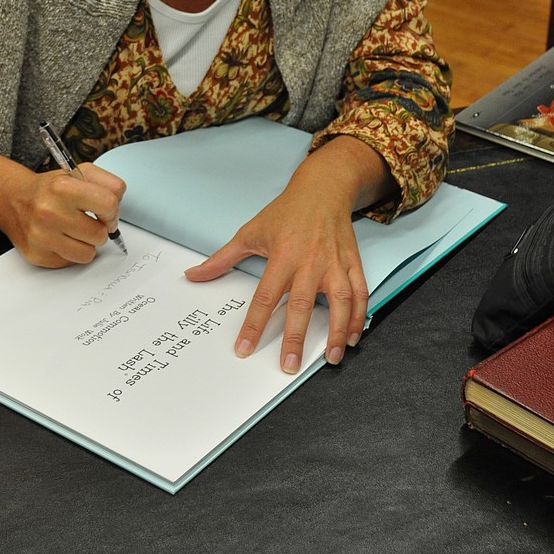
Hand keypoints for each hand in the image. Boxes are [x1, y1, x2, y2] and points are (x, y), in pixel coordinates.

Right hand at [6, 162, 125, 266]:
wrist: (14, 199)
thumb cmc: (51, 188)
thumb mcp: (80, 172)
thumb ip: (108, 184)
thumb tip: (117, 210)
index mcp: (63, 187)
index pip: (109, 204)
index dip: (112, 210)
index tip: (106, 211)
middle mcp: (50, 212)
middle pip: (100, 234)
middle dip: (99, 229)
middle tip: (88, 221)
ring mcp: (42, 236)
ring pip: (88, 253)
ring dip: (87, 243)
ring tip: (75, 230)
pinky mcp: (37, 255)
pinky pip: (72, 262)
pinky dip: (72, 252)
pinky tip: (62, 238)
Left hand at [184, 136, 394, 372]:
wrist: (322, 188)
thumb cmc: (285, 212)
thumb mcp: (250, 231)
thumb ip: (222, 258)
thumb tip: (193, 275)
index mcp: (282, 255)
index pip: (264, 297)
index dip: (253, 325)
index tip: (244, 349)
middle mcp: (309, 262)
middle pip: (301, 304)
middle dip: (295, 338)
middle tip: (289, 365)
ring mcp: (334, 263)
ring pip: (340, 301)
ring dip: (337, 332)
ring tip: (331, 358)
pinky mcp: (352, 263)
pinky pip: (360, 292)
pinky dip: (359, 316)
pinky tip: (353, 336)